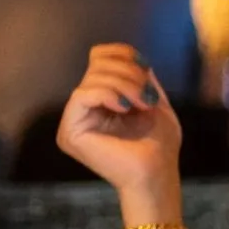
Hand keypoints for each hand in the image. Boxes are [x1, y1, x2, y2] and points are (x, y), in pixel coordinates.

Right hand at [54, 44, 183, 201]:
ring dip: (124, 86)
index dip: (122, 54)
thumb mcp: (153, 99)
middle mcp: (82, 109)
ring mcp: (73, 121)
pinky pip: (82, 95)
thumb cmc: (159, 144)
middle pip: (95, 65)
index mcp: (99, 100)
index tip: (147, 69)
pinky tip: (125, 108)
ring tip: (143, 104)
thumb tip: (129, 55)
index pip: (99, 59)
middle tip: (147, 96)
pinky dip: (108, 94)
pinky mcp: (69, 132)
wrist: (157, 174)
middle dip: (127, 73)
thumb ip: (139, 76)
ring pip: (91, 78)